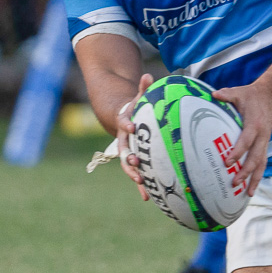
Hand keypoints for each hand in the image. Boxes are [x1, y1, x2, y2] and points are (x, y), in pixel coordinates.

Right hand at [116, 73, 155, 195]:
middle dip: (128, 158)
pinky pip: (138, 174)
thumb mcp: (139, 98)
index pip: (124, 124)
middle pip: (123, 150)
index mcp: (125, 124)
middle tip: (134, 163)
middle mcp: (124, 140)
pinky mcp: (134, 162)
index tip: (132, 126)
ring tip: (142, 183)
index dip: (127, 125)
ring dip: (134, 175)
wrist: (125, 121)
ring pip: (129, 166)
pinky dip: (142, 186)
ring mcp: (128, 152)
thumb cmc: (136, 109)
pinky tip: (148, 198)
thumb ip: (143, 88)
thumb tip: (148, 75)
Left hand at [210, 80, 271, 196]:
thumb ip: (226, 94)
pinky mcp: (264, 145)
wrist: (271, 95)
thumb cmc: (251, 95)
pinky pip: (262, 162)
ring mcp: (265, 142)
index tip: (227, 163)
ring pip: (262, 164)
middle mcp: (262, 136)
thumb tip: (213, 95)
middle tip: (234, 183)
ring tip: (248, 194)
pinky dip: (257, 176)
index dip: (237, 153)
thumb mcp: (238, 92)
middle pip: (256, 158)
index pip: (246, 141)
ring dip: (255, 179)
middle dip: (245, 172)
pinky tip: (251, 188)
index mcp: (254, 125)